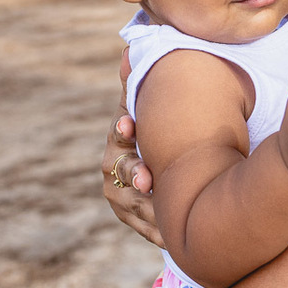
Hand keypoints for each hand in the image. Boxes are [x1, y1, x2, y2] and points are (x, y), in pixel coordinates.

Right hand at [102, 48, 162, 247]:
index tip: (130, 125)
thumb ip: (141, 80)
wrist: (162, 162)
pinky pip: (144, 225)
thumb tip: (126, 50)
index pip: (119, 129)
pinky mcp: (133, 216)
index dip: (124, 128)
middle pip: (120, 170)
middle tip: (146, 179)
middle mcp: (114, 163)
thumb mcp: (151, 105)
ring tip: (163, 217)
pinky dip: (157, 230)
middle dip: (133, 174)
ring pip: (129, 202)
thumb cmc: (158, 126)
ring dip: (146, 209)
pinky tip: (173, 237)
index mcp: (122, 133)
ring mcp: (120, 192)